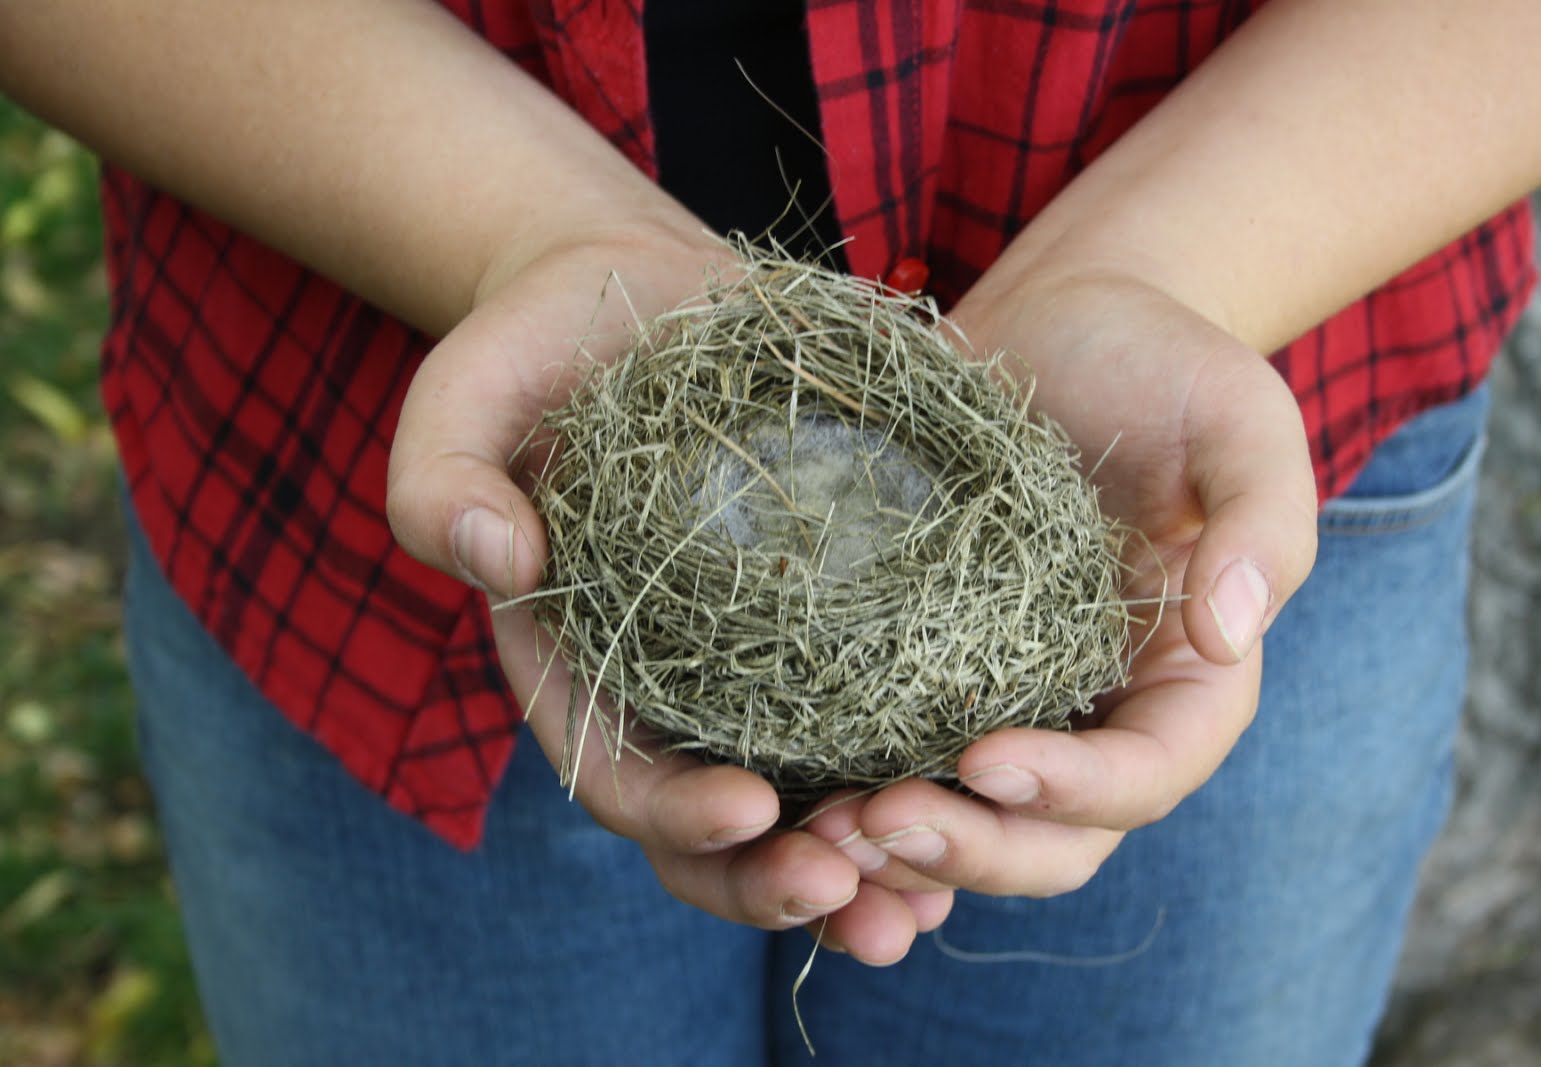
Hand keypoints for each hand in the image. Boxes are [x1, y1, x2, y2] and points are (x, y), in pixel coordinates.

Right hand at [387, 227, 951, 964]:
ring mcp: (754, 664)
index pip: (615, 773)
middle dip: (781, 878)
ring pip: (809, 800)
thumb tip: (497, 559)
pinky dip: (921, 774)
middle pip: (719, 825)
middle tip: (859, 894)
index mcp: (576, 664)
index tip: (750, 808)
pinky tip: (985, 800)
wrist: (644, 298)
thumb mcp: (469, 388)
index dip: (675, 813)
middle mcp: (669, 688)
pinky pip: (876, 718)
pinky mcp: (832, 619)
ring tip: (927, 901)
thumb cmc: (544, 344)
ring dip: (867, 867)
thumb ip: (442, 474)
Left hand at [803, 269, 1317, 908]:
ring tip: (825, 828)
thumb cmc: (1162, 361)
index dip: (1074, 790)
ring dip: (906, 847)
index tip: (984, 758)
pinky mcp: (931, 670)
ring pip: (973, 821)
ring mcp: (1013, 700)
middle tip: (880, 822)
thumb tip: (1232, 636)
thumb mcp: (1242, 418)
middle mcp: (1101, 713)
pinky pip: (899, 756)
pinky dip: (857, 787)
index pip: (1147, 774)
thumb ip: (1264, 523)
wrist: (1060, 320)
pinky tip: (793, 784)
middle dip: (976, 848)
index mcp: (1187, 680)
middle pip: (1055, 836)